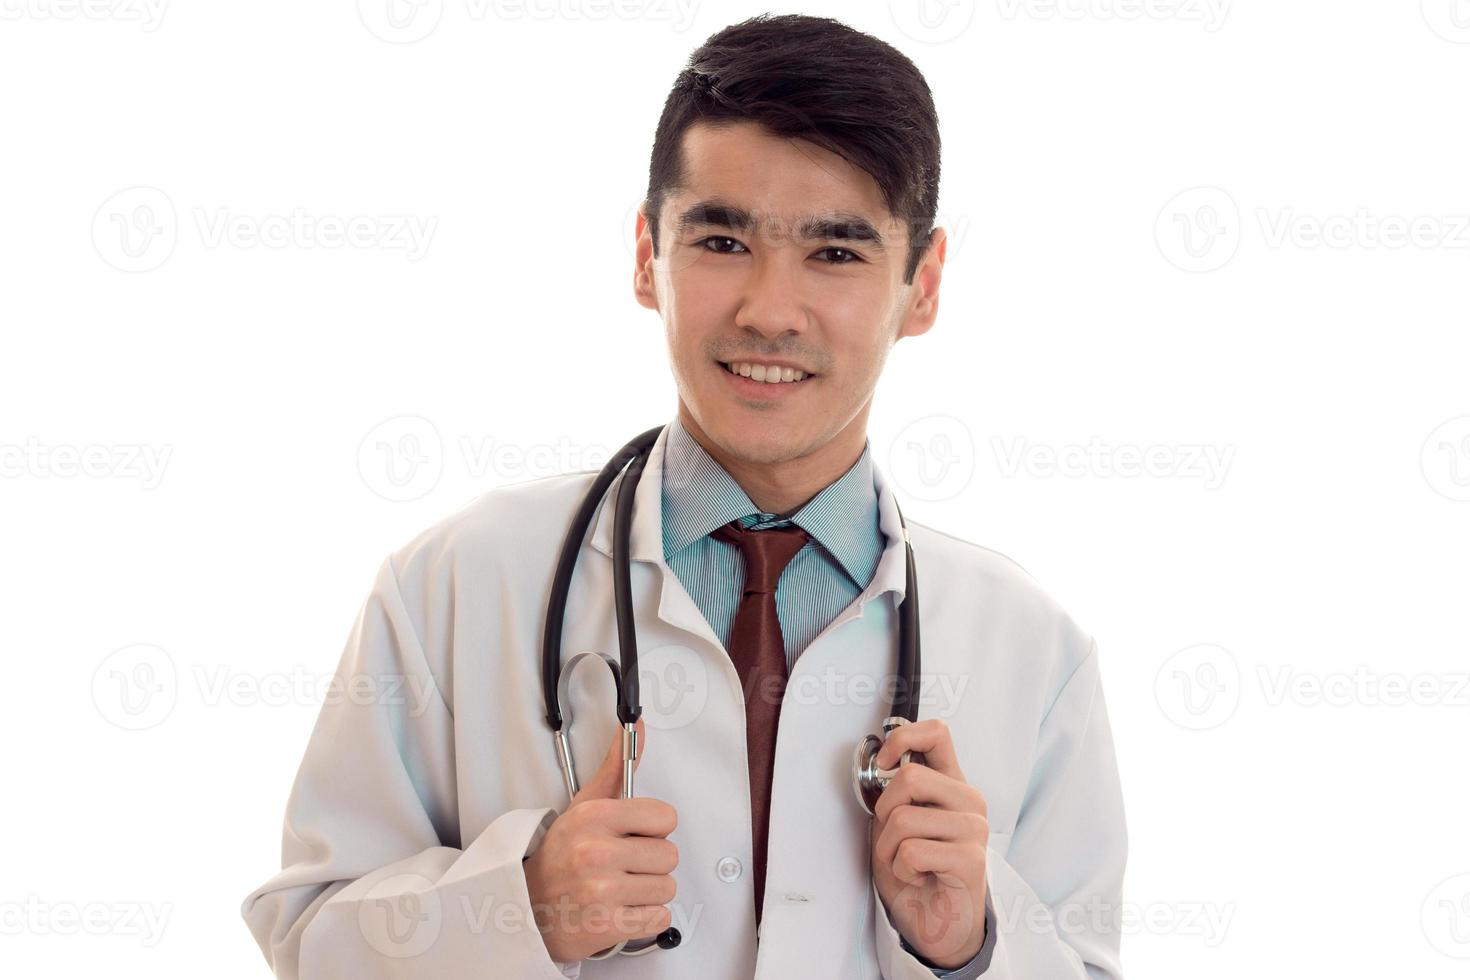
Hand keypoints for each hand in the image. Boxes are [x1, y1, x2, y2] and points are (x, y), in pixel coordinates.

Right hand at [523, 717, 678, 962]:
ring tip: (618, 889)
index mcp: (594, 818)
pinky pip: (659, 918)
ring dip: (647, 892)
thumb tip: (637, 726)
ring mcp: (601, 892)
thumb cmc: (560, 857)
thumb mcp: (583, 807)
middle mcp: (596, 853)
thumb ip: (615, 768)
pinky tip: (620, 909)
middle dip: (650, 863)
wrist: (525, 909)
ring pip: (667, 888)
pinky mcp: (607, 926)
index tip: (634, 835)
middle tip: (622, 866)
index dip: (653, 829)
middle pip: (670, 856)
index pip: (666, 818)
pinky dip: (644, 918)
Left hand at [871, 718, 988, 969]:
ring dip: (889, 848)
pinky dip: (902, 869)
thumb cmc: (915, 872)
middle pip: (909, 776)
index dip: (902, 738)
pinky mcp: (971, 859)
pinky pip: (911, 851)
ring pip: (904, 818)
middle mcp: (969, 800)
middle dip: (884, 812)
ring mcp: (974, 828)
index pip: (936, 733)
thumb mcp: (897, 823)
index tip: (882, 763)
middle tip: (894, 840)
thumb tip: (882, 763)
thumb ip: (897, 791)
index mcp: (951, 784)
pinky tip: (920, 878)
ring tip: (907, 864)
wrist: (936, 925)